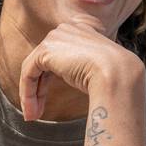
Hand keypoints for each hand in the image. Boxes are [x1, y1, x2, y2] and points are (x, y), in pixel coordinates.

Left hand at [19, 15, 143, 121]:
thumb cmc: (114, 77)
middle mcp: (67, 29)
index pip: (60, 55)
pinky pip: (29, 73)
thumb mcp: (97, 69)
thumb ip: (82, 68)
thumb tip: (73, 79)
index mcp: (83, 30)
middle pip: (45, 62)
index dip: (50, 79)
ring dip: (31, 94)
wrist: (118, 74)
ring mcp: (56, 37)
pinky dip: (27, 92)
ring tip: (32, 116)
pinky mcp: (46, 50)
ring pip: (34, 68)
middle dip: (39, 88)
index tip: (48, 99)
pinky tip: (31, 110)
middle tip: (37, 111)